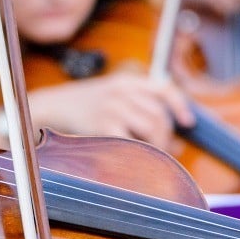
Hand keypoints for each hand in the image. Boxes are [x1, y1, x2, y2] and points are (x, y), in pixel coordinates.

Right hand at [29, 72, 194, 152]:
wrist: (52, 106)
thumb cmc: (84, 106)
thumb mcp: (110, 94)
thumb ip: (138, 110)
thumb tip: (175, 143)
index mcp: (126, 81)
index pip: (164, 88)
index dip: (179, 106)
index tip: (187, 123)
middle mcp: (122, 91)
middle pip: (159, 114)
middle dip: (166, 135)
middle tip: (162, 149)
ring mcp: (113, 107)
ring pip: (152, 127)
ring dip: (157, 145)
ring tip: (149, 154)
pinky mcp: (103, 125)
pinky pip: (133, 142)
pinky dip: (140, 152)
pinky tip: (136, 158)